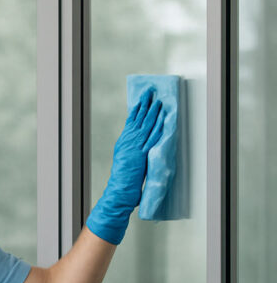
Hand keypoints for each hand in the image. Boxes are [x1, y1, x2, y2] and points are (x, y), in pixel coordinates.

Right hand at [86, 87, 165, 244]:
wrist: (119, 191)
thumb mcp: (125, 162)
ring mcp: (135, 148)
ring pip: (145, 125)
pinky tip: (161, 117)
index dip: (136, 109)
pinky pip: (152, 136)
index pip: (130, 122)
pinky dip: (157, 125)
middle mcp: (128, 143)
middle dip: (144, 104)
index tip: (141, 99)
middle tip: (150, 91)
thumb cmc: (122, 181)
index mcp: (123, 143)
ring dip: (152, 111)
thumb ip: (131, 152)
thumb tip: (138, 146)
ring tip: (157, 99)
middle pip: (137, 119)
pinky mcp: (142, 153)